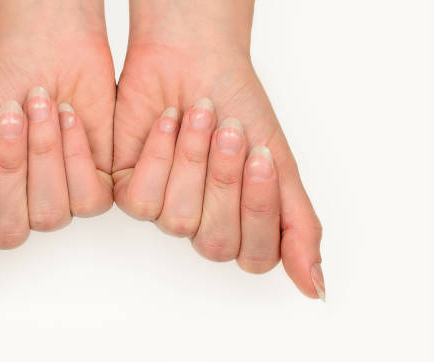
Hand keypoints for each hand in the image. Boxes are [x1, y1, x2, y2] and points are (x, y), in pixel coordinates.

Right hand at [0, 0, 114, 278]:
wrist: (49, 50)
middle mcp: (13, 215)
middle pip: (9, 234)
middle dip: (9, 171)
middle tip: (7, 117)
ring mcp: (55, 206)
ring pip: (50, 217)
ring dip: (43, 154)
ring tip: (38, 106)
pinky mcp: (94, 193)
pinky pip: (88, 201)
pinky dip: (75, 153)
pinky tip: (68, 118)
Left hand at [113, 0, 324, 299]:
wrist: (193, 59)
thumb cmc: (238, 104)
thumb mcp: (279, 163)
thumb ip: (297, 225)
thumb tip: (316, 288)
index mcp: (241, 222)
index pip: (254, 256)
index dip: (258, 209)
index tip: (261, 155)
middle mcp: (203, 223)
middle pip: (214, 243)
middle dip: (224, 182)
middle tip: (230, 131)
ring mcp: (166, 210)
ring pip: (178, 222)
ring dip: (193, 162)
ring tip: (201, 116)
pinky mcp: (130, 192)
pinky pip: (143, 202)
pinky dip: (160, 155)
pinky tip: (168, 122)